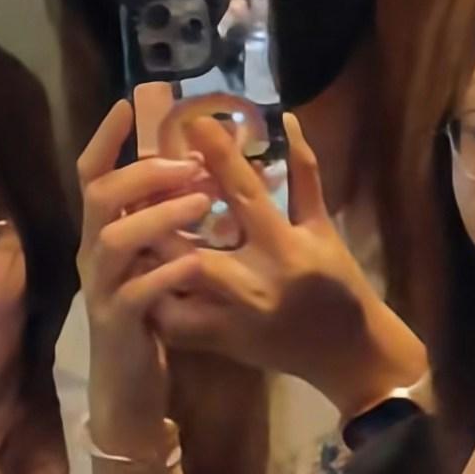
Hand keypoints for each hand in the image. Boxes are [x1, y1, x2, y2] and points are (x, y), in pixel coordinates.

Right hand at [78, 99, 209, 457]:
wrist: (130, 389)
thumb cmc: (149, 319)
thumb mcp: (150, 262)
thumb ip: (159, 224)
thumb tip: (194, 173)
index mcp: (102, 235)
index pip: (90, 174)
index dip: (105, 138)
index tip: (128, 104)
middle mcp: (94, 256)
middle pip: (100, 196)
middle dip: (142, 173)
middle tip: (188, 160)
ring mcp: (103, 290)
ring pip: (115, 239)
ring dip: (157, 215)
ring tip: (200, 201)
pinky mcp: (119, 325)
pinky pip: (139, 292)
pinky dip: (167, 273)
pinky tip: (197, 261)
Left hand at [129, 115, 427, 424]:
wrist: (346, 353)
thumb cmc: (337, 284)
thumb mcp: (323, 227)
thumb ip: (304, 174)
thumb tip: (290, 120)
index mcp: (285, 248)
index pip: (245, 195)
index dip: (217, 156)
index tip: (192, 122)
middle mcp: (256, 284)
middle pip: (193, 252)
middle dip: (163, 219)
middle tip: (138, 188)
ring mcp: (235, 319)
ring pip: (177, 290)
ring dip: (150, 259)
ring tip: (129, 228)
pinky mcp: (222, 344)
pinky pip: (175, 323)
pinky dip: (154, 297)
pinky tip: (141, 272)